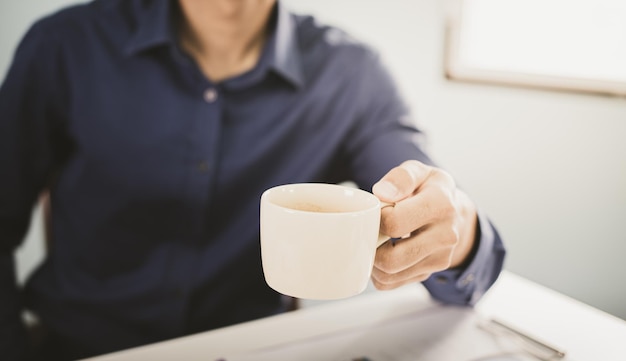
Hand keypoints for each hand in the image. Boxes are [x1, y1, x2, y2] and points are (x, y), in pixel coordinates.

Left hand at [370, 160, 477, 289]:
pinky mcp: (430, 273)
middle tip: (372, 231)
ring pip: (389, 275)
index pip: (395, 223)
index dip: (378, 217)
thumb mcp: (417, 171)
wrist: (452, 211)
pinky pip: (392, 283)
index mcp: (441, 204)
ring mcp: (440, 258)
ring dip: (373, 261)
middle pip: (391, 258)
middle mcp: (446, 235)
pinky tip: (383, 254)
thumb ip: (400, 177)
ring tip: (376, 241)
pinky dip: (379, 273)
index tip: (381, 210)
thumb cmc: (427, 189)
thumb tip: (382, 193)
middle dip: (372, 246)